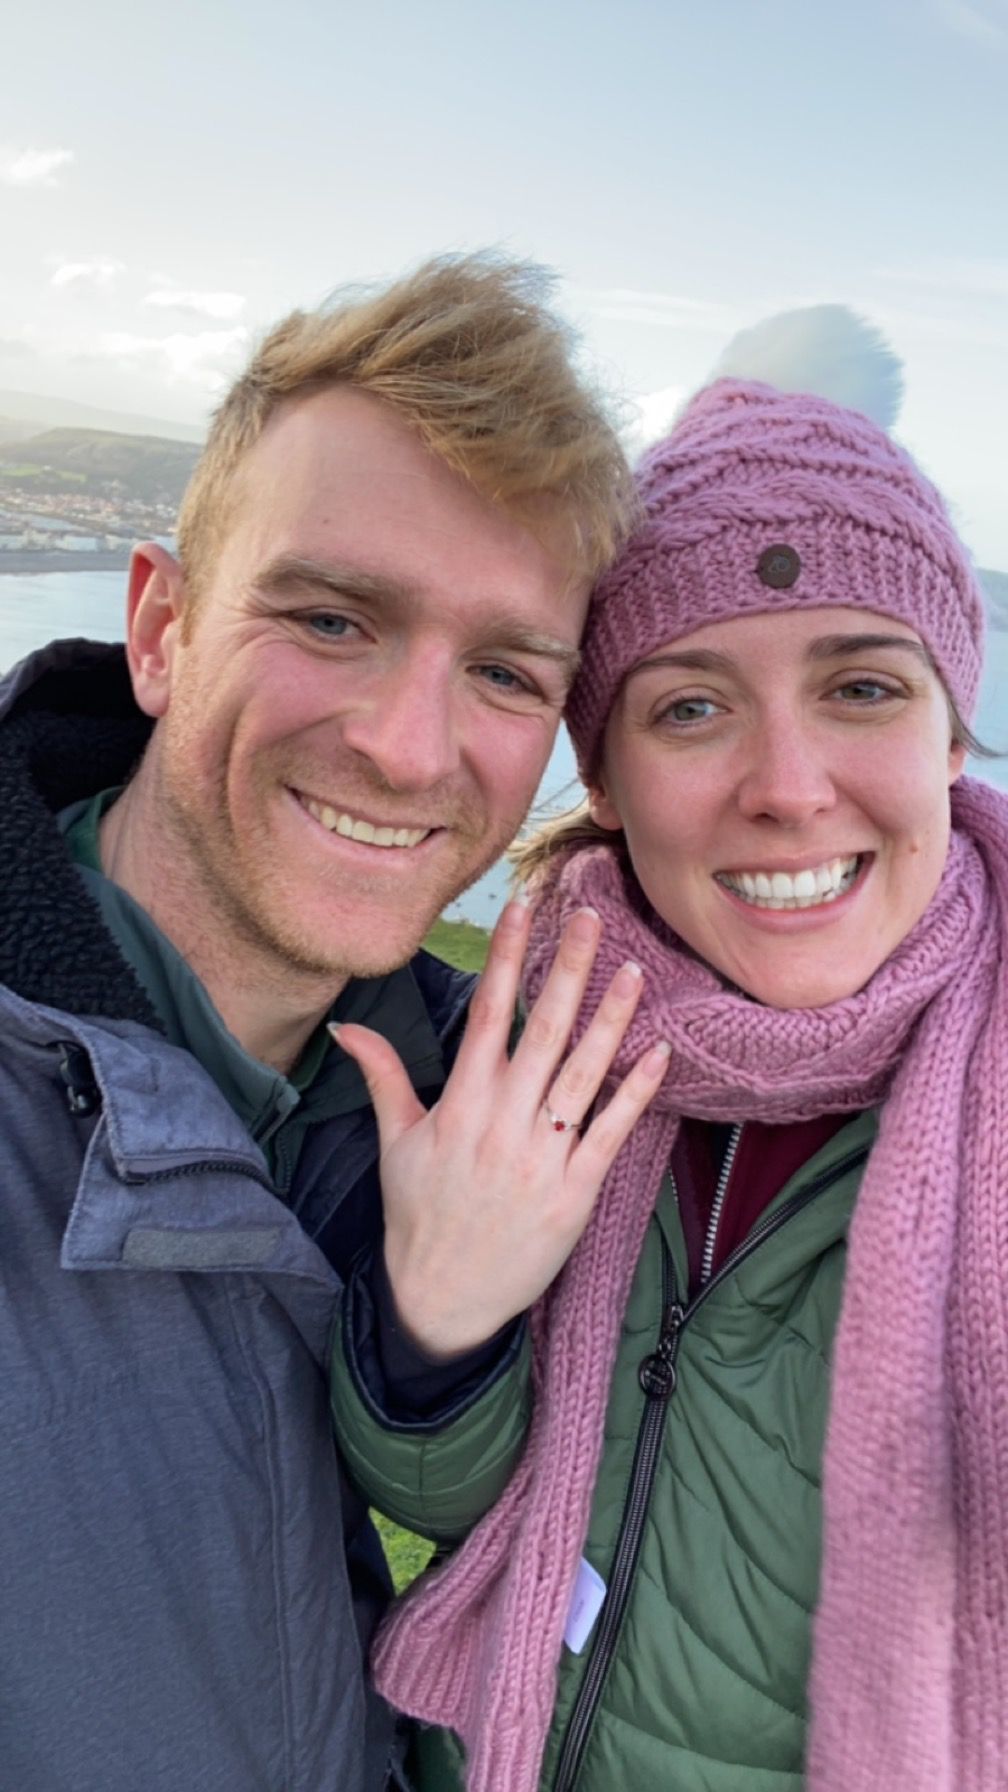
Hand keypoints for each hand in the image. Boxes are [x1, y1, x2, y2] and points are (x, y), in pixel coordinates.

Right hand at [331, 898, 669, 1359]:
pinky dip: (636, 1092)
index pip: (486, 1014)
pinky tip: (657, 1052)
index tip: (521, 908)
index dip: (505, 958)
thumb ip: (383, 1077)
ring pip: (583, 1074)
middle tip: (591, 915)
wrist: (442, 1302)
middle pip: (543, 1031)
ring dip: (611, 1018)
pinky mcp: (575, 1193)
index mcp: (459, 1105)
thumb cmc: (417, 1217)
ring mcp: (542, 1157)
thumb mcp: (395, 1143)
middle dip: (567, 968)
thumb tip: (348, 1027)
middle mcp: (502, 1123)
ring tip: (633, 969)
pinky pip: (611, 1132)